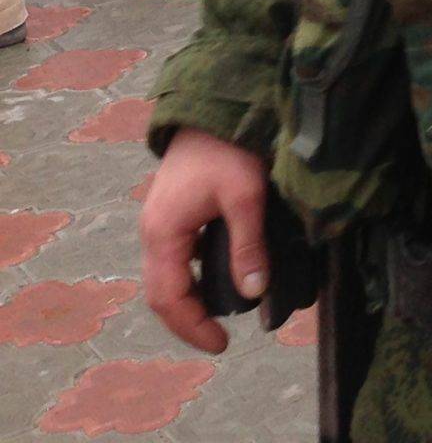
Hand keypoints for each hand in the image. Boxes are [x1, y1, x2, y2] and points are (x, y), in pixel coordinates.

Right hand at [139, 130, 270, 354]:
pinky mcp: (172, 212)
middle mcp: (153, 233)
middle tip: (219, 338)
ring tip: (220, 314)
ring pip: (165, 276)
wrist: (211, 109)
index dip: (193, 327)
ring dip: (188, 299)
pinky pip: (175, 256)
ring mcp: (159, 222)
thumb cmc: (228, 148)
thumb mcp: (246, 196)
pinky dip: (191, 276)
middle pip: (161, 293)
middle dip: (187, 320)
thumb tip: (255, 292)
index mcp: (164, 234)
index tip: (221, 345)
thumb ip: (248, 246)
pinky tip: (218, 276)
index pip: (170, 298)